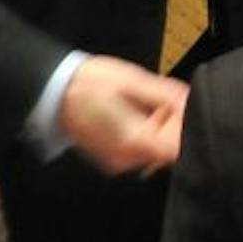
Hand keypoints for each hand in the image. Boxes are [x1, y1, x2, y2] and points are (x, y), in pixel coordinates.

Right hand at [58, 55, 189, 174]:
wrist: (53, 90)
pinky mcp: (109, 157)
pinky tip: (134, 113)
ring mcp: (115, 161)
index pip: (175, 149)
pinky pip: (136, 150)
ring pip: (152, 150)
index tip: (184, 108)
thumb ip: (165, 95)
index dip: (185, 129)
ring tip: (146, 102)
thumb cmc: (89, 82)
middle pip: (165, 151)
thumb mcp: (133, 80)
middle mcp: (124, 158)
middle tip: (167, 99)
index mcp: (132, 140)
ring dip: (158, 128)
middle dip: (172, 125)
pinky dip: (143, 133)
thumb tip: (188, 101)